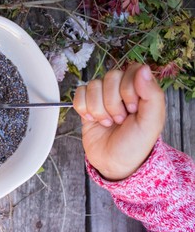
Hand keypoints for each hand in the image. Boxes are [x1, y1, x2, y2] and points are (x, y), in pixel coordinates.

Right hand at [74, 63, 165, 180]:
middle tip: (119, 120)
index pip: (131, 70)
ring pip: (93, 85)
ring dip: (98, 109)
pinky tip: (92, 120)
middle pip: (109, 77)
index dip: (128, 89)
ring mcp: (102, 96)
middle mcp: (120, 89)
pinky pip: (79, 94)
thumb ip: (152, 94)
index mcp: (140, 89)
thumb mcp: (151, 122)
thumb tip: (144, 69)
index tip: (132, 110)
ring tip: (107, 123)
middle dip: (112, 103)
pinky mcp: (86, 104)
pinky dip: (83, 108)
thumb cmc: (135, 144)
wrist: (113, 163)